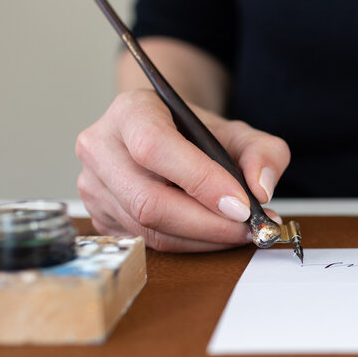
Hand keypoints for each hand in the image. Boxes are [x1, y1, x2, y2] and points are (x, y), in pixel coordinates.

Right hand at [76, 89, 289, 251]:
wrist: (168, 135)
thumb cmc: (198, 132)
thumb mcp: (238, 131)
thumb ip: (263, 152)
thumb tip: (261, 189)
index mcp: (130, 111)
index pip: (155, 147)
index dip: (199, 180)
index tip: (241, 204)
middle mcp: (101, 147)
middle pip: (147, 200)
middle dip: (206, 223)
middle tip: (248, 227)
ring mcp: (95, 186)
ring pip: (148, 229)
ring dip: (201, 239)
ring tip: (239, 232)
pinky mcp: (101, 218)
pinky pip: (145, 243)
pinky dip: (187, 245)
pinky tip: (214, 236)